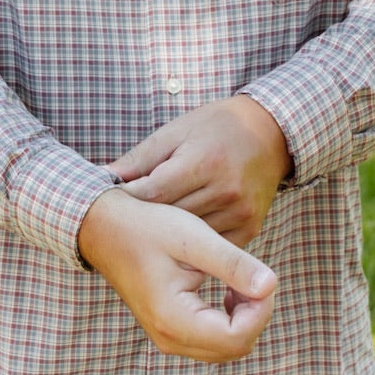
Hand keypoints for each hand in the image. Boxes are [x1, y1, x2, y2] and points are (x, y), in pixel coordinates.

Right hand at [77, 189, 276, 363]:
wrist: (105, 229)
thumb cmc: (147, 228)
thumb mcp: (194, 239)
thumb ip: (233, 264)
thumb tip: (272, 286)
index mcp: (174, 318)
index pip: (238, 337)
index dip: (261, 310)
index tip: (263, 277)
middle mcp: (169, 338)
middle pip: (236, 348)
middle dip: (256, 315)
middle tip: (254, 277)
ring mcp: (168, 338)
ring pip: (227, 348)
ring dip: (244, 318)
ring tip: (239, 281)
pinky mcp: (170, 331)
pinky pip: (213, 341)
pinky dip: (230, 320)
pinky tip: (227, 289)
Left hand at [108, 96, 292, 247]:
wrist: (271, 134)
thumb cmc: (215, 128)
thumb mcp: (176, 132)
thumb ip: (141, 159)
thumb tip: (104, 177)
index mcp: (203, 161)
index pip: (154, 192)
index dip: (129, 199)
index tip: (110, 203)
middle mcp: (224, 189)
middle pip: (169, 218)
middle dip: (143, 219)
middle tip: (118, 224)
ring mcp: (239, 212)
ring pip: (189, 238)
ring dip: (165, 237)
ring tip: (142, 235)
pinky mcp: (249, 228)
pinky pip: (211, 246)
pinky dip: (191, 246)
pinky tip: (174, 245)